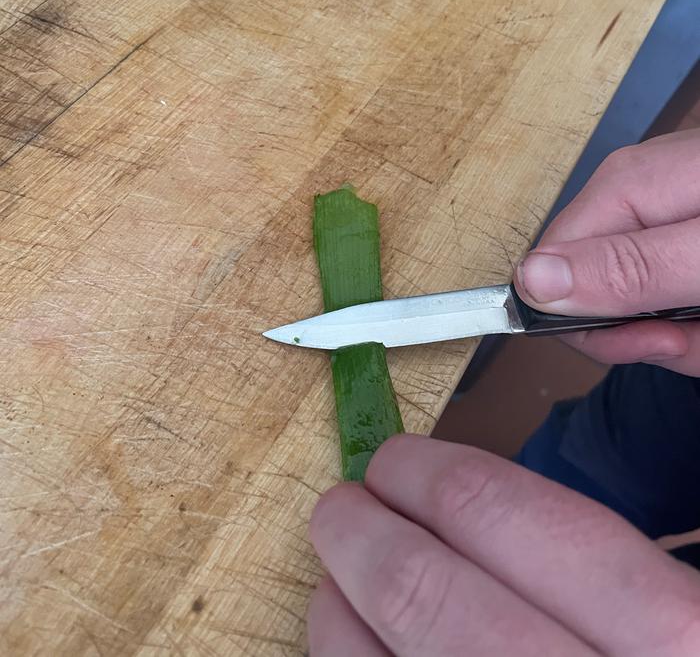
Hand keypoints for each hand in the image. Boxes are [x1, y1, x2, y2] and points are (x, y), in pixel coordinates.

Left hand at [308, 435, 699, 655]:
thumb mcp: (675, 621)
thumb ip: (589, 569)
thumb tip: (463, 513)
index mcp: (665, 633)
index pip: (500, 513)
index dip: (426, 475)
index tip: (393, 462)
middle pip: (422, 593)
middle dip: (361, 535)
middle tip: (339, 509)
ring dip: (339, 614)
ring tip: (335, 585)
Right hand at [514, 129, 699, 373]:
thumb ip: (625, 268)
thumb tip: (530, 280)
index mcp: (622, 190)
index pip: (549, 275)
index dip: (595, 327)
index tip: (659, 342)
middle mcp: (631, 199)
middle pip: (595, 295)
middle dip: (650, 333)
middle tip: (699, 334)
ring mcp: (660, 214)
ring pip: (640, 304)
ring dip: (685, 332)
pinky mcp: (682, 230)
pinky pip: (669, 291)